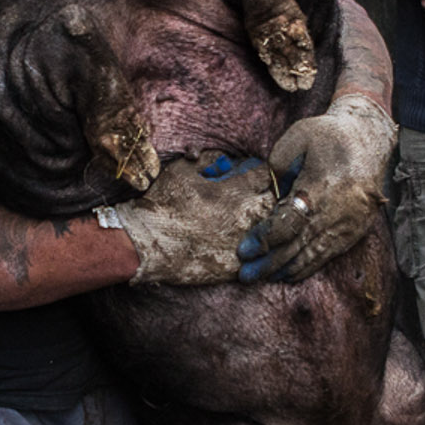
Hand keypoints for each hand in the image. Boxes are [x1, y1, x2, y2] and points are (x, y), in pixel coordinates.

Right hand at [108, 154, 277, 285]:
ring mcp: (244, 242)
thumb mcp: (182, 171)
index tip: (250, 174)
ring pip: (271, 229)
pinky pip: (259, 254)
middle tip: (252, 195)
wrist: (149, 245)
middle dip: (266, 195)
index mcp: (235, 191)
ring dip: (263, 221)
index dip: (258, 171)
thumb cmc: (163, 205)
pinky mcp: (237, 264)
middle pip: (275, 201)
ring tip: (246, 219)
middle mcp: (246, 216)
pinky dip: (255, 247)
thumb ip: (208, 159)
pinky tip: (242, 243)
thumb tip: (226, 160)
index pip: (266, 174)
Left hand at [238, 94, 399, 282]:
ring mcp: (349, 224)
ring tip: (263, 278)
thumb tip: (267, 193)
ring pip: (313, 255)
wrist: (371, 140)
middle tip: (245, 275)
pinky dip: (308, 266)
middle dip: (269, 263)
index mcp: (321, 188)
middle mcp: (337, 212)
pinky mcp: (356, 231)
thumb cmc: (329, 135)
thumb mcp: (298, 136)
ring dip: (286, 269)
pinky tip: (289, 274)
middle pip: (298, 246)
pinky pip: (329, 255)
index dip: (264, 239)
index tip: (244, 250)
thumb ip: (277, 164)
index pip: (288, 224)